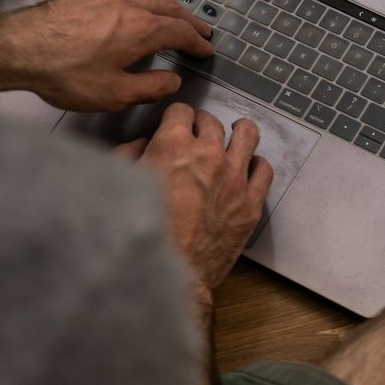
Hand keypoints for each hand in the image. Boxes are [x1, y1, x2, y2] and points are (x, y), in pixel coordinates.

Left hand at [0, 0, 213, 112]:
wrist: (19, 50)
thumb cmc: (66, 75)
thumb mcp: (115, 94)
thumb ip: (150, 88)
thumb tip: (173, 81)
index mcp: (141, 31)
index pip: (180, 33)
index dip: (197, 43)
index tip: (206, 50)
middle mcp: (126, 5)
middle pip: (166, 7)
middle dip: (186, 20)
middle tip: (198, 30)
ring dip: (156, 2)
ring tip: (161, 12)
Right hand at [120, 104, 273, 292]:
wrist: (166, 274)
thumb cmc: (138, 231)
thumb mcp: (120, 185)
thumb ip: (129, 155)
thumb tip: (143, 144)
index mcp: (173, 144)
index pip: (181, 110)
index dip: (176, 118)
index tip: (175, 127)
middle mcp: (208, 153)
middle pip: (212, 122)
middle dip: (202, 126)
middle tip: (197, 139)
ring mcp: (234, 177)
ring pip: (247, 135)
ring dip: (237, 134)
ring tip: (234, 137)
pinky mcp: (250, 203)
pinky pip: (264, 169)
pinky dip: (256, 165)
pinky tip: (247, 169)